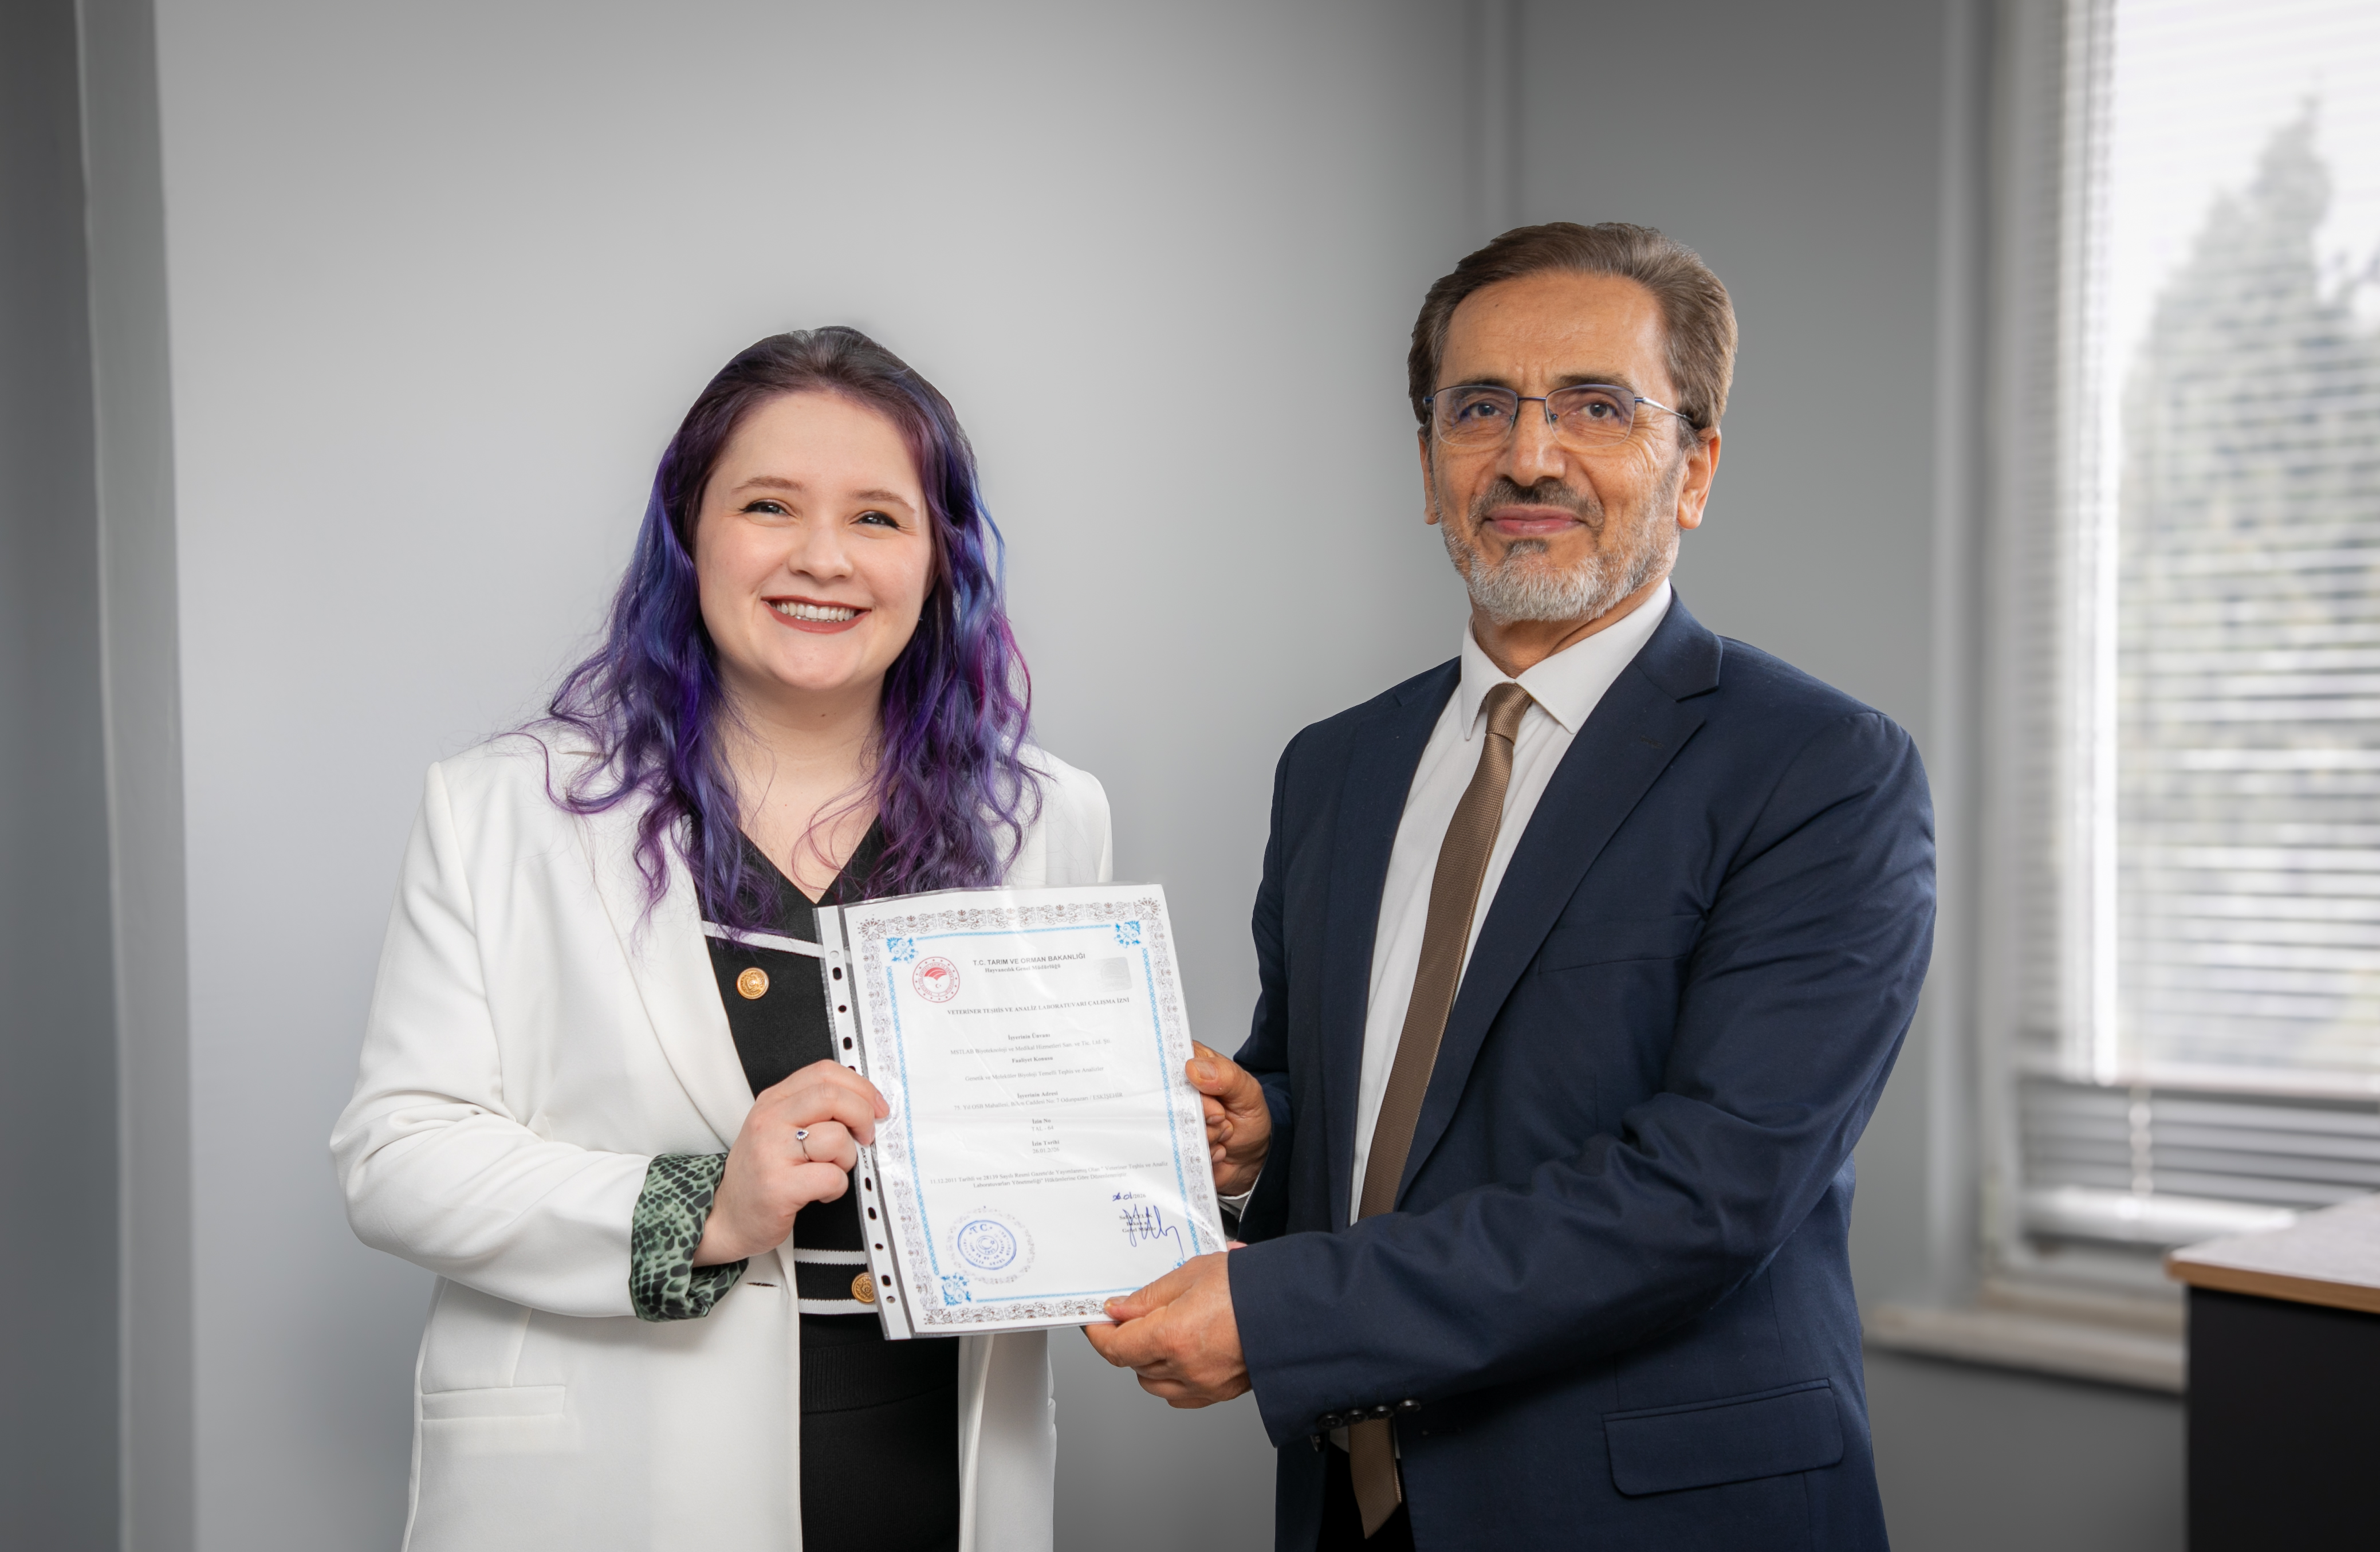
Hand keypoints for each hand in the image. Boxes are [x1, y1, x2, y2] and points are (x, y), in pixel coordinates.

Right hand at [695, 1059, 887, 1265]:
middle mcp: (769, 1120)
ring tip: (831, 1170)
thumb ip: (812, 1110)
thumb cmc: (761, 1173)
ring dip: (847, 1159)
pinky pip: (831, 1177)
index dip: (860, 1087)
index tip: (875, 1106)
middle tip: (866, 1136)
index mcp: (773, 1101)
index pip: (824, 1072)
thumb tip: (865, 1102)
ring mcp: (771, 1152)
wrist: (726, 1216)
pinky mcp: (779, 1186)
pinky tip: (821, 1193)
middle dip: (862, 1115)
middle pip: (832, 1096)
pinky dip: (837, 1188)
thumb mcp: (778, 1128)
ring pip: (836, 1138)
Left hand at [1081, 1251, 1248, 1407]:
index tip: (1096, 1322)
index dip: (1099, 1334)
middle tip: (1132, 1317)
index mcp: (1173, 1336)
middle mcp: (1186, 1367)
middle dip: (1127, 1341)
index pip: (1116, 1347)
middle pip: (1133, 1364)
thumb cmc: (1254, 1286)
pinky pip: (1180, 1395)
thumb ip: (1150, 1295)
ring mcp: (1205, 1385)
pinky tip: (1181, 1356)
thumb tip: (1121, 1309)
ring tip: (1160, 1333)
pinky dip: (1172, 1379)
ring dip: (1147, 1362)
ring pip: (1154, 1383)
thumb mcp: (1193, 1273)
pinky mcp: (1222, 1393)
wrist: (1297, 1308)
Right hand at [1187, 1042, 1268, 1196]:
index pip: (1172, 1060)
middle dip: (1202, 1112)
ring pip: (1175, 1124)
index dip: (1185, 1077)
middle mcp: (1180, 1090)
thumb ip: (1227, 1075)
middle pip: (1170, 1095)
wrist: (1250, 1157)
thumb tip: (1193, 1068)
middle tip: (1221, 1116)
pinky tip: (1218, 1147)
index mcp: (1195, 1065)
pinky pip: (1179, 1148)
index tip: (1206, 1093)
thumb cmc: (1248, 1118)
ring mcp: (1175, 1117)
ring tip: (1223, 1132)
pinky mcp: (1174, 1142)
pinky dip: (1205, 1150)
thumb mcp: (1249, 1093)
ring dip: (1207, 1134)